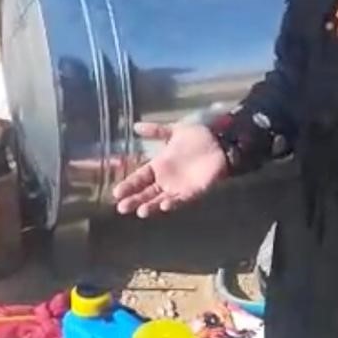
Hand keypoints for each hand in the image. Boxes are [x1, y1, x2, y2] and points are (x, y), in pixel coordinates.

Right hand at [112, 122, 228, 217]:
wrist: (221, 142)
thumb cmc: (197, 137)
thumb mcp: (174, 131)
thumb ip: (156, 130)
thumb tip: (135, 126)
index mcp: (159, 166)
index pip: (139, 178)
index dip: (128, 185)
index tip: (116, 193)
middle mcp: (166, 179)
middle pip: (146, 193)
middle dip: (134, 200)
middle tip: (121, 208)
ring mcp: (178, 187)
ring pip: (159, 200)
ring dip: (150, 206)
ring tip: (140, 211)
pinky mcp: (192, 192)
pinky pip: (180, 200)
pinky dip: (172, 203)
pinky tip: (163, 205)